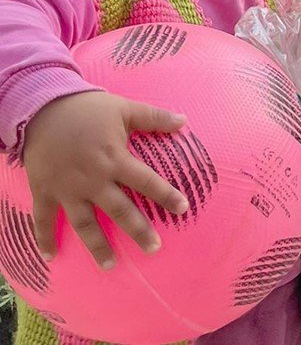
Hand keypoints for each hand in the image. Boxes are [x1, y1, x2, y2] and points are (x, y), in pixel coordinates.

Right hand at [23, 92, 188, 267]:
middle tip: (154, 248)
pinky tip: (49, 257)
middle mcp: (93, 179)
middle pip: (119, 210)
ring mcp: (67, 189)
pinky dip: (44, 238)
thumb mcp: (125, 108)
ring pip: (85, 224)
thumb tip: (184, 121)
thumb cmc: (89, 108)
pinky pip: (43, 219)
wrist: (43, 107)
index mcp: (115, 159)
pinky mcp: (44, 191)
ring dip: (97, 246)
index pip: (147, 181)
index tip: (183, 209)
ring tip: (110, 265)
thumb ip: (155, 117)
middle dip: (138, 231)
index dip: (166, 195)